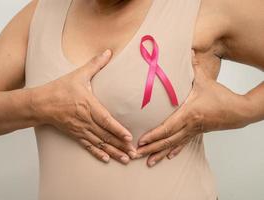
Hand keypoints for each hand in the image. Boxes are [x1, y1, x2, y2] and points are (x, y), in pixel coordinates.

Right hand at [30, 49, 136, 164]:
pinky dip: (97, 153)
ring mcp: (80, 129)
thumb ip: (95, 64)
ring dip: (113, 152)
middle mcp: (85, 120)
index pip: (106, 120)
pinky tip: (106, 159)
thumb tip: (108, 52)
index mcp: (88, 106)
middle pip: (105, 135)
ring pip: (99, 143)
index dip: (118, 130)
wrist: (40, 103)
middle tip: (134, 154)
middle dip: (121, 146)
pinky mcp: (75, 134)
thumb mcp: (78, 75)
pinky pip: (88, 146)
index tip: (129, 138)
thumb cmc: (60, 89)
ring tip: (125, 160)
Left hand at [136, 50, 249, 166]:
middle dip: (150, 149)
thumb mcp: (204, 80)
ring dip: (158, 154)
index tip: (141, 141)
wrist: (239, 111)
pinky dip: (172, 151)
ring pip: (172, 146)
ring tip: (147, 162)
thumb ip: (193, 67)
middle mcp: (189, 126)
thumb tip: (186, 50)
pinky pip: (182, 145)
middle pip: (167, 140)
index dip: (154, 135)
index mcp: (189, 114)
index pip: (168, 127)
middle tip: (135, 154)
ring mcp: (192, 132)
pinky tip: (166, 158)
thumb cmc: (220, 96)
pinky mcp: (196, 134)